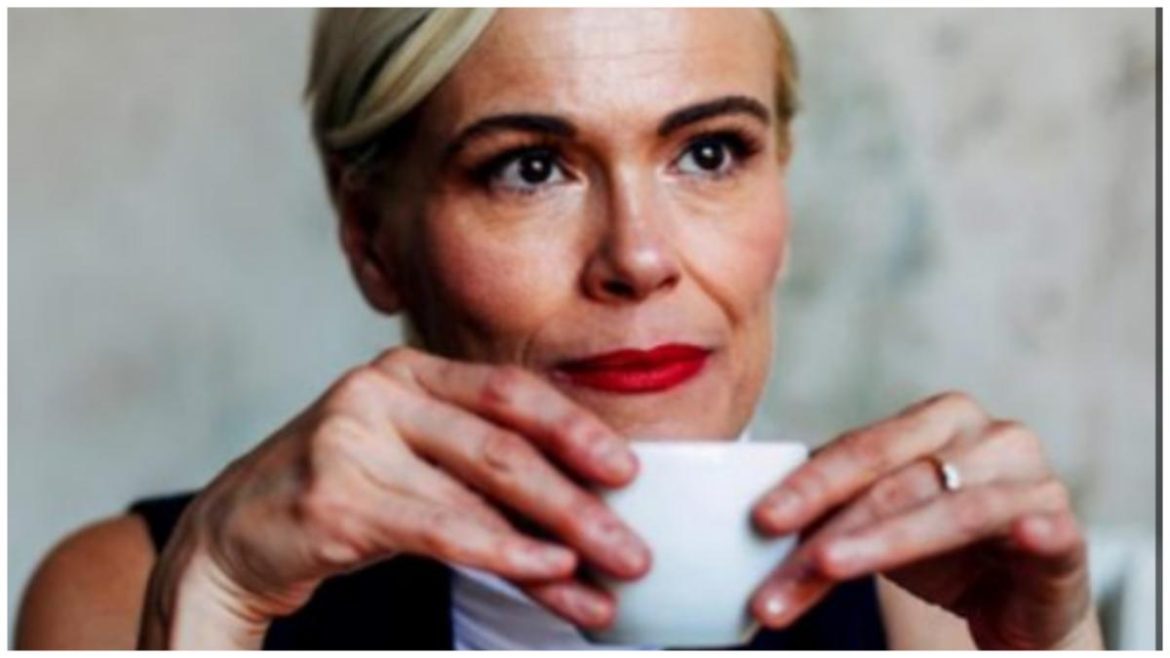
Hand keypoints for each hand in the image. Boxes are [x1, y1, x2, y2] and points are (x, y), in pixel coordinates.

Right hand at [138, 347, 650, 647]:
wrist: (236, 530)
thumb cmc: (344, 489)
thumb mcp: (412, 454)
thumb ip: (479, 460)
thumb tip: (582, 495)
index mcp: (411, 372)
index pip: (509, 391)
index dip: (575, 428)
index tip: (629, 470)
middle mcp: (382, 392)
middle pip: (504, 442)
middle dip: (579, 498)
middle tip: (633, 545)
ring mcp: (353, 440)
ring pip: (480, 490)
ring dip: (556, 538)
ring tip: (607, 576)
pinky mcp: (336, 497)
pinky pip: (441, 528)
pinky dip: (504, 552)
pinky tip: (548, 573)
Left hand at [747, 391, 1099, 649]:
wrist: (1017, 594)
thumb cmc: (942, 546)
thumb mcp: (878, 522)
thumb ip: (830, 509)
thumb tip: (755, 518)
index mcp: (935, 421)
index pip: (862, 448)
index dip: (809, 483)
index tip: (761, 519)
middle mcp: (984, 437)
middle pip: (895, 480)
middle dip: (832, 527)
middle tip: (787, 564)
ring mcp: (1028, 478)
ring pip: (948, 509)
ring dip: (882, 542)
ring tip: (829, 568)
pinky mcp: (1062, 526)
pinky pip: (1039, 524)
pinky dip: (1024, 529)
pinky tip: (1015, 535)